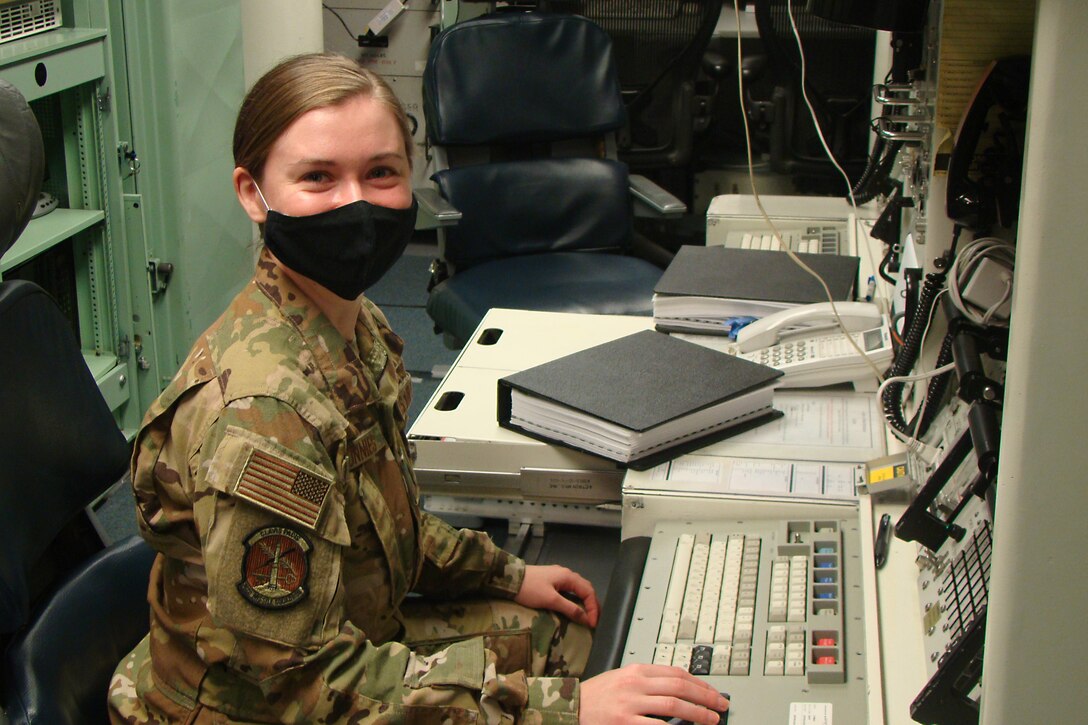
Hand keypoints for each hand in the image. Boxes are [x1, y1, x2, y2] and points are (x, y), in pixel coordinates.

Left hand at [513, 564, 599, 626]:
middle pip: (586, 589)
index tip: (593, 624)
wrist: (509, 579)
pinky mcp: (552, 580)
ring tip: (589, 615)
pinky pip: (570, 589)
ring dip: (585, 602)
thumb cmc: (530, 589)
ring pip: (578, 589)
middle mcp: (567, 574)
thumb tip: (587, 619)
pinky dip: (576, 599)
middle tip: (596, 620)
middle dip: (593, 605)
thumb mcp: (551, 600)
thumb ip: (570, 608)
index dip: (593, 609)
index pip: (589, 592)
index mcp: (569, 577)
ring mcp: (559, 576)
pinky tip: (575, 606)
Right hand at [578, 664, 728, 724]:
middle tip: (720, 705)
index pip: (677, 673)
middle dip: (705, 697)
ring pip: (673, 705)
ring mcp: (630, 704)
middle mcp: (635, 683)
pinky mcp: (625, 723)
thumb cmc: (596, 696)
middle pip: (680, 687)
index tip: (712, 692)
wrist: (570, 707)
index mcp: (636, 670)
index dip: (700, 683)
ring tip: (711, 719)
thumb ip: (647, 682)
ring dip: (697, 713)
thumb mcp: (622, 679)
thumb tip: (678, 689)